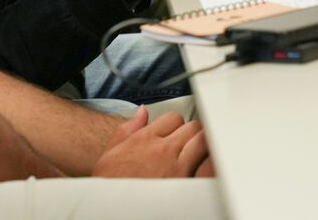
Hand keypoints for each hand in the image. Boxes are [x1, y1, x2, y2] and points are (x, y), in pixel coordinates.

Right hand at [93, 107, 208, 177]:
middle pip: (191, 127)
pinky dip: (207, 162)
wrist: (110, 206)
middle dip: (191, 132)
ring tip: (198, 153)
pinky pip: (206, 164)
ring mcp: (177, 167)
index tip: (174, 133)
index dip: (174, 124)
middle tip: (188, 143)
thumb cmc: (110, 183)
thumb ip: (129, 128)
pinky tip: (203, 167)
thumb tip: (142, 112)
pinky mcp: (186, 184)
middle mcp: (162, 150)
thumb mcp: (112, 151)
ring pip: (202, 141)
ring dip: (202, 145)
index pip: (173, 117)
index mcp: (145, 139)